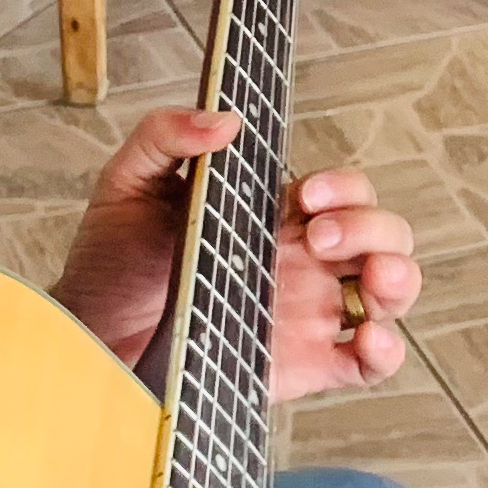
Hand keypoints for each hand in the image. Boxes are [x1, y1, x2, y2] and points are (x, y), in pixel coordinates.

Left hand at [51, 108, 424, 395]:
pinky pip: (371, 362)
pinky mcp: (305, 367)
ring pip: (391, 289)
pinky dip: (387, 350)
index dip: (342, 187)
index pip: (342, 190)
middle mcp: (303, 260)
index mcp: (275, 214)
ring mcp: (308, 313)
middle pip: (382, 232)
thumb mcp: (128, 184)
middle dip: (370, 227)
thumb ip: (165, 135)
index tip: (306, 197)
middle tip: (317, 238)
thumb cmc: (110, 264)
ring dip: (398, 277)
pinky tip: (369, 336)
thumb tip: (223, 120)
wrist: (89, 341)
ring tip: (373, 280)